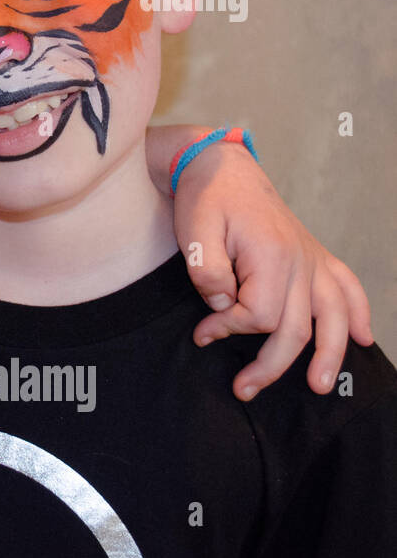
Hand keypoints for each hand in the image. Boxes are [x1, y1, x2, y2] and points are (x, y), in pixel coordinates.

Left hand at [172, 141, 373, 400]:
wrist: (223, 167)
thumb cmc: (206, 198)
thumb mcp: (193, 231)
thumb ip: (207, 271)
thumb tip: (225, 305)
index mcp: (272, 255)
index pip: (262, 315)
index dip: (229, 330)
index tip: (202, 335)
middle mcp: (301, 260)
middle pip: (297, 329)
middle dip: (270, 366)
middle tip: (242, 389)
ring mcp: (312, 259)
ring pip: (333, 316)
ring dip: (329, 354)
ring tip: (317, 386)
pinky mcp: (314, 256)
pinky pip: (348, 287)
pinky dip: (358, 313)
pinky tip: (363, 339)